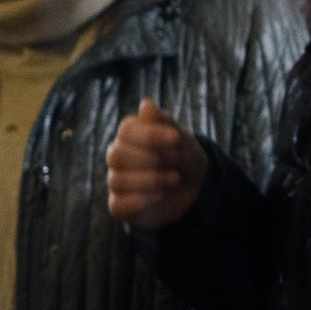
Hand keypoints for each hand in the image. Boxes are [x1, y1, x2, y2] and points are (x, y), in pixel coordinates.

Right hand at [107, 101, 206, 230]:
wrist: (195, 188)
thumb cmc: (183, 157)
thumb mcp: (180, 139)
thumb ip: (163, 122)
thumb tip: (146, 104)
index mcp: (129, 135)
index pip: (125, 131)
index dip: (149, 135)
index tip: (176, 139)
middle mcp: (117, 157)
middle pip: (116, 155)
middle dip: (150, 159)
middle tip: (175, 161)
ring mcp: (117, 181)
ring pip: (117, 180)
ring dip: (150, 180)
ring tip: (174, 179)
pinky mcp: (120, 205)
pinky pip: (117, 205)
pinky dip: (139, 201)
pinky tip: (160, 196)